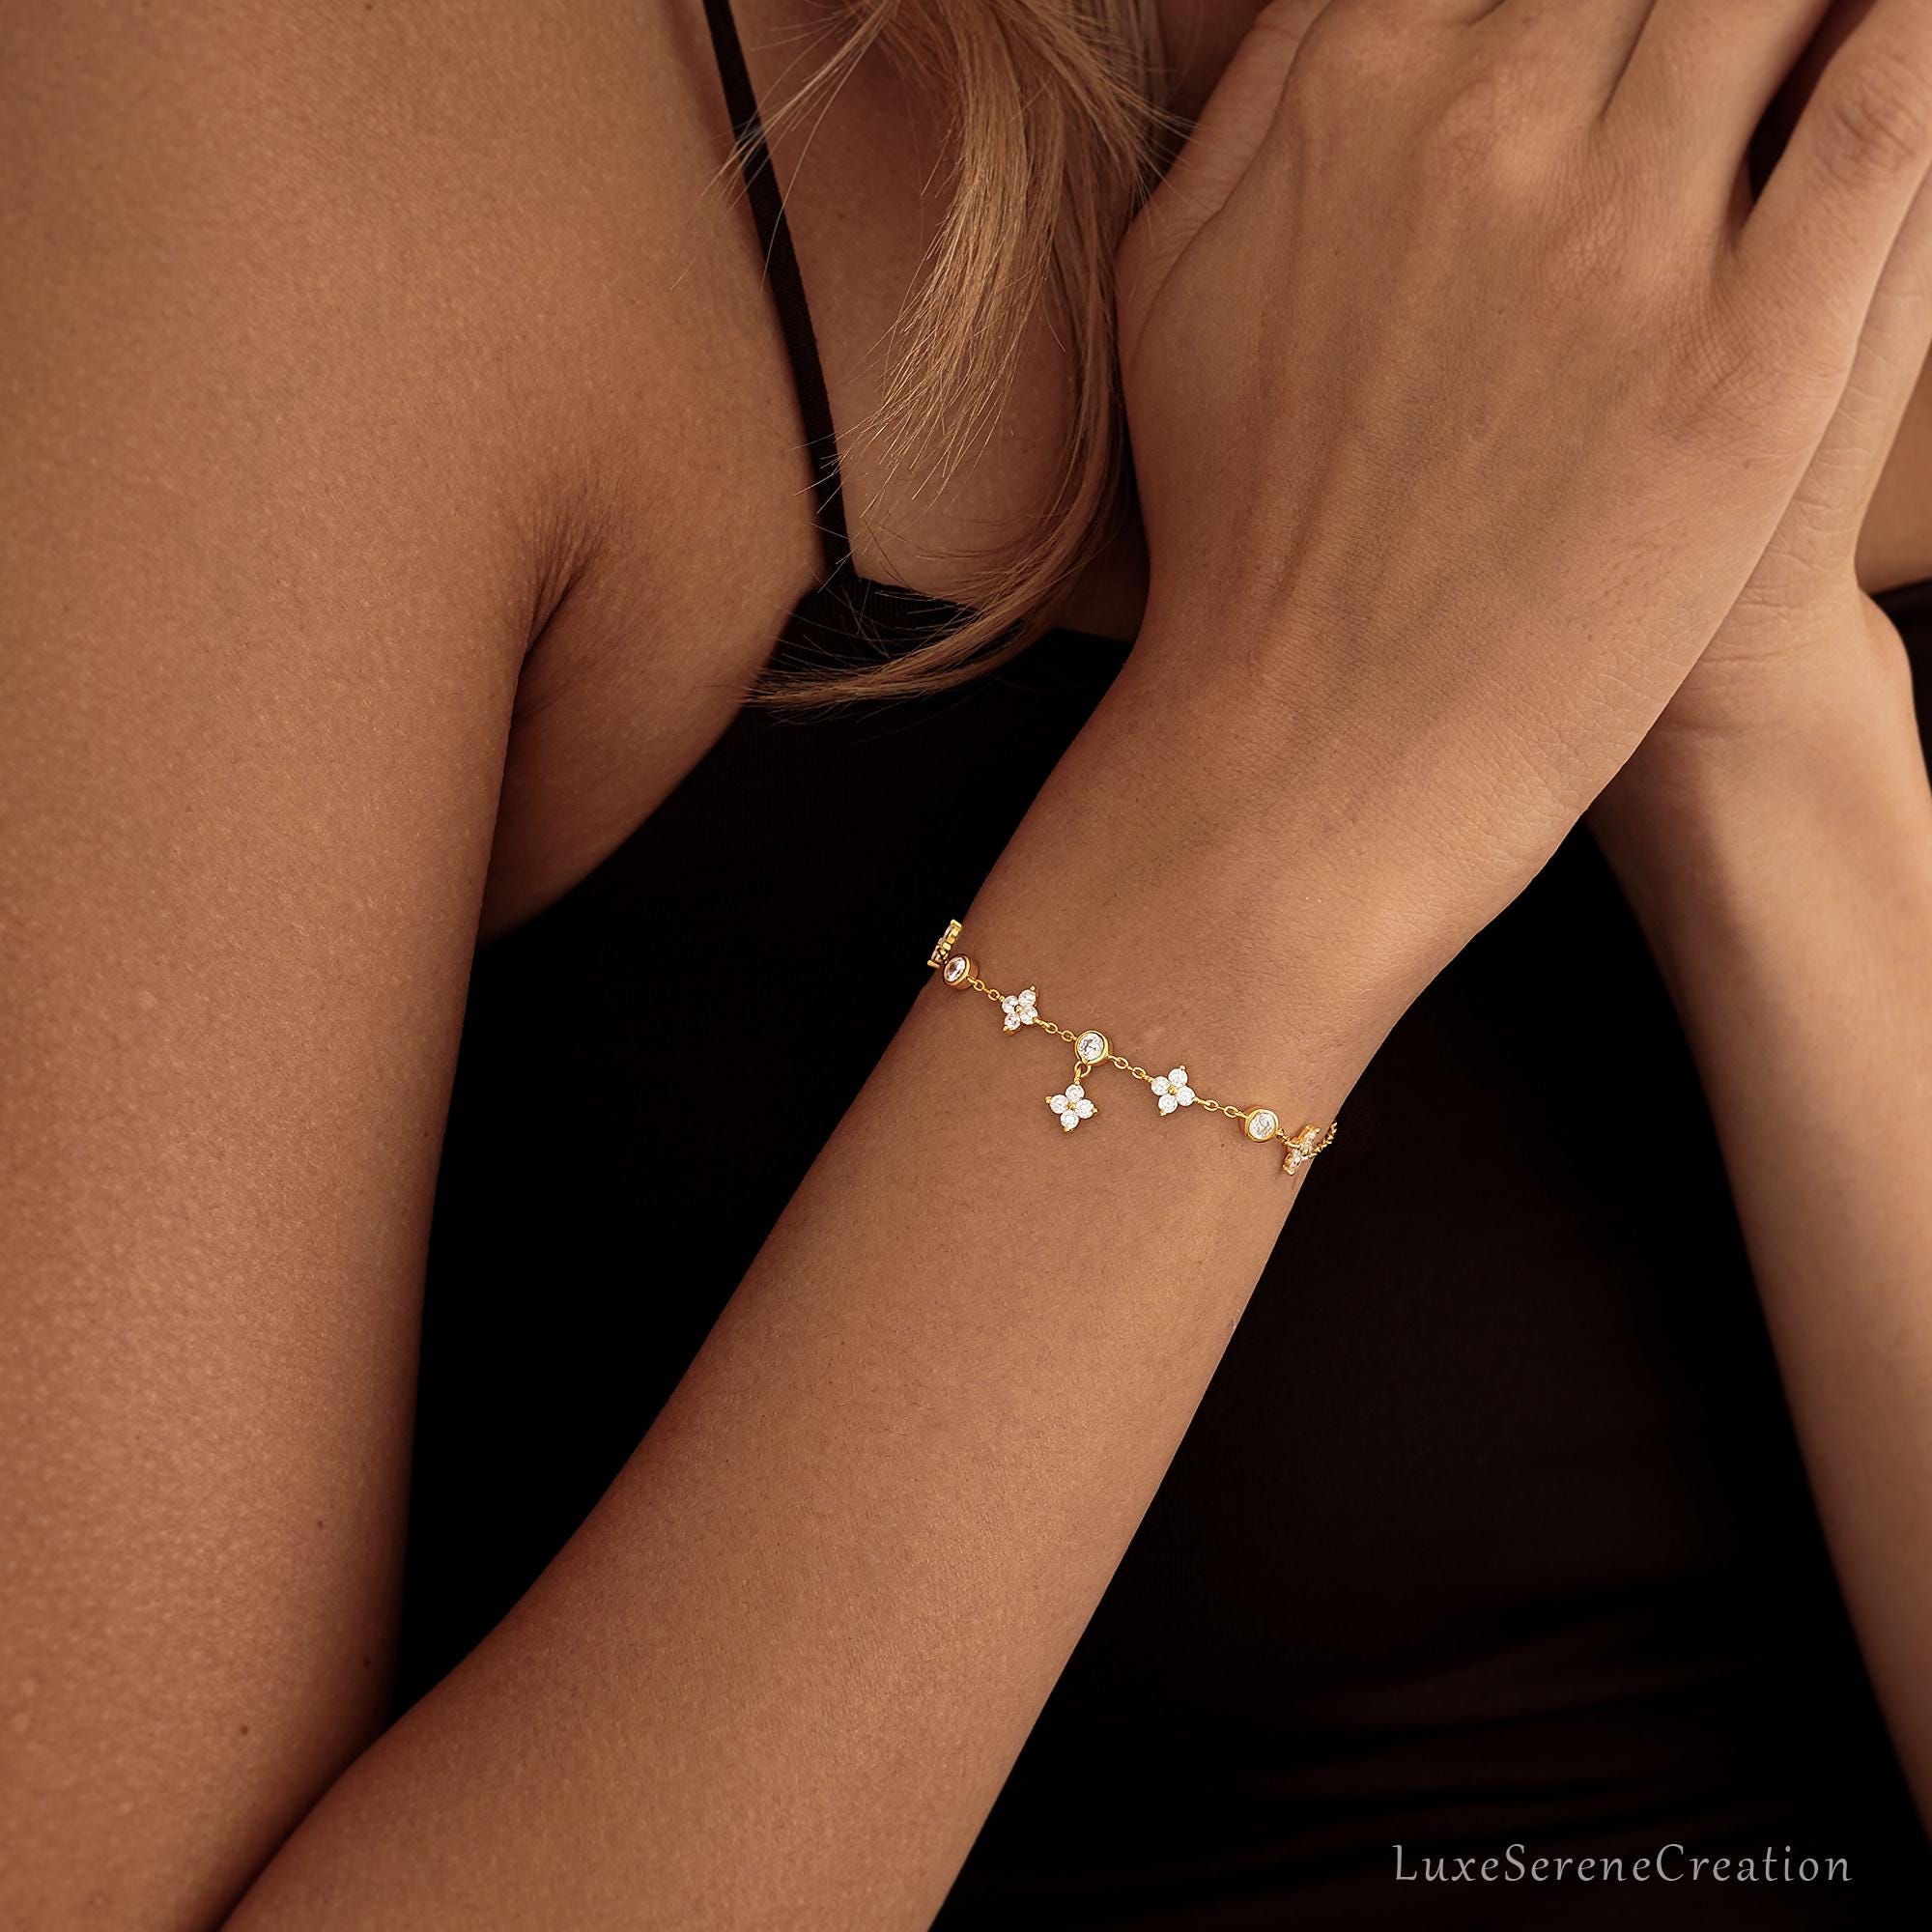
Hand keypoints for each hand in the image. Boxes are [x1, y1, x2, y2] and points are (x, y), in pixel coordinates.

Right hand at [1115, 0, 1931, 985]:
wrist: (1310, 750)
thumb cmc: (1237, 529)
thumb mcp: (1174, 287)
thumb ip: (1262, 97)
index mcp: (1351, 86)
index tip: (1611, 25)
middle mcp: (1487, 122)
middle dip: (1694, 1)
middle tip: (1708, 56)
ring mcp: (1625, 236)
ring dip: (1801, 13)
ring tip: (1798, 62)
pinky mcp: (1750, 354)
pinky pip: (1893, 108)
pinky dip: (1915, 45)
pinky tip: (1908, 41)